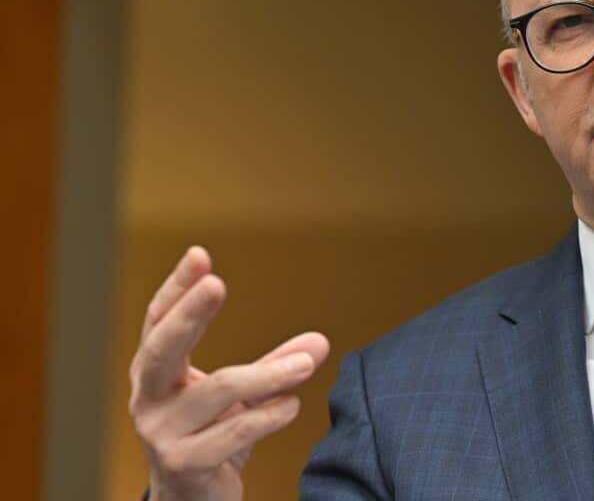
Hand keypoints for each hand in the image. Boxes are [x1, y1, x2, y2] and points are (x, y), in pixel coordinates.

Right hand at [129, 246, 329, 500]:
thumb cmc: (213, 438)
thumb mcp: (243, 397)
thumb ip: (276, 368)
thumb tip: (320, 341)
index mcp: (155, 374)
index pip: (158, 322)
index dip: (176, 289)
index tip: (200, 254)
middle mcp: (148, 399)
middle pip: (161, 349)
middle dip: (190, 315)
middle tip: (218, 284)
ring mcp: (161, 434)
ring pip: (216, 391)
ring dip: (268, 374)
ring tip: (306, 363)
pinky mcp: (184, 464)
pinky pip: (232, 433)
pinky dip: (267, 415)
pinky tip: (292, 405)